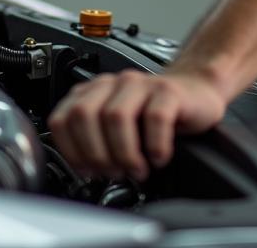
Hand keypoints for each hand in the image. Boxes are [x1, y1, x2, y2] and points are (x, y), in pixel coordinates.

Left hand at [47, 65, 227, 181]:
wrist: (193, 95)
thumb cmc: (153, 116)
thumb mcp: (116, 128)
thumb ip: (94, 140)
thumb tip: (83, 173)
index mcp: (93, 92)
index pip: (62, 118)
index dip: (71, 151)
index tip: (88, 171)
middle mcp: (112, 84)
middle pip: (84, 115)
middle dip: (95, 153)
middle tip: (114, 172)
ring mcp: (140, 84)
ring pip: (115, 116)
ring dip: (124, 153)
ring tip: (137, 169)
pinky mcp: (168, 91)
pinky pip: (156, 117)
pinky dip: (155, 146)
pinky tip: (159, 157)